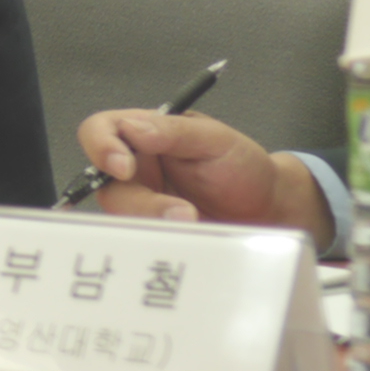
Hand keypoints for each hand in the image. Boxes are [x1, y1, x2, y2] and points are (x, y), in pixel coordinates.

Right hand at [75, 110, 330, 248]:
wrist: (269, 212)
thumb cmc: (243, 167)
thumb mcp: (215, 140)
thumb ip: (172, 132)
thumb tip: (130, 128)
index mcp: (144, 135)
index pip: (100, 129)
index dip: (101, 146)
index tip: (124, 168)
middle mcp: (135, 170)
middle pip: (106, 183)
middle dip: (142, 202)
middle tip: (183, 214)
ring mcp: (142, 204)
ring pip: (120, 217)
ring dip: (155, 225)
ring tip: (195, 226)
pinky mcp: (152, 234)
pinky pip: (138, 242)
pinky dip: (162, 242)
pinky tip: (189, 241)